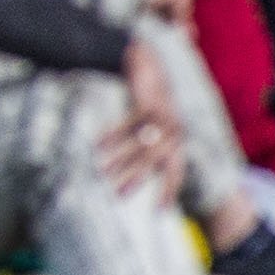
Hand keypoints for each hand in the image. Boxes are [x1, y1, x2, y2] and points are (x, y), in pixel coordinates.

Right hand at [101, 46, 187, 207]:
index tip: (157, 210)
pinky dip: (113, 136)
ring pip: (140, 145)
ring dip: (121, 160)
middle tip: (120, 195)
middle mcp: (174, 132)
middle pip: (155, 162)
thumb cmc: (150, 96)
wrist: (149, 63)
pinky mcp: (150, 105)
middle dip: (137, 178)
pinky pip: (129, 125)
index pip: (175, 171)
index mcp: (177, 139)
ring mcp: (164, 118)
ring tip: (103, 172)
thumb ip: (151, 143)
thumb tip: (140, 166)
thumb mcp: (154, 121)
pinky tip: (98, 145)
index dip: (167, 190)